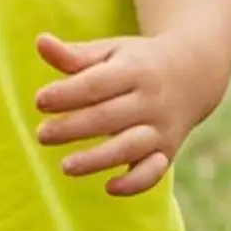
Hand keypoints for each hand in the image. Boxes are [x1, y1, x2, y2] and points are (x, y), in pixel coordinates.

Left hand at [33, 31, 207, 196]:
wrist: (191, 74)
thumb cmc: (136, 61)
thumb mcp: (109, 51)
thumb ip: (74, 54)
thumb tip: (40, 43)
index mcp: (133, 69)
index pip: (96, 84)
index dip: (67, 94)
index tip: (40, 101)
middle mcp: (150, 100)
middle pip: (108, 117)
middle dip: (73, 128)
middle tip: (41, 135)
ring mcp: (161, 128)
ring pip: (129, 147)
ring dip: (97, 159)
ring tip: (65, 166)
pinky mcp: (168, 152)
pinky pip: (154, 172)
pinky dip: (135, 183)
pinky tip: (108, 187)